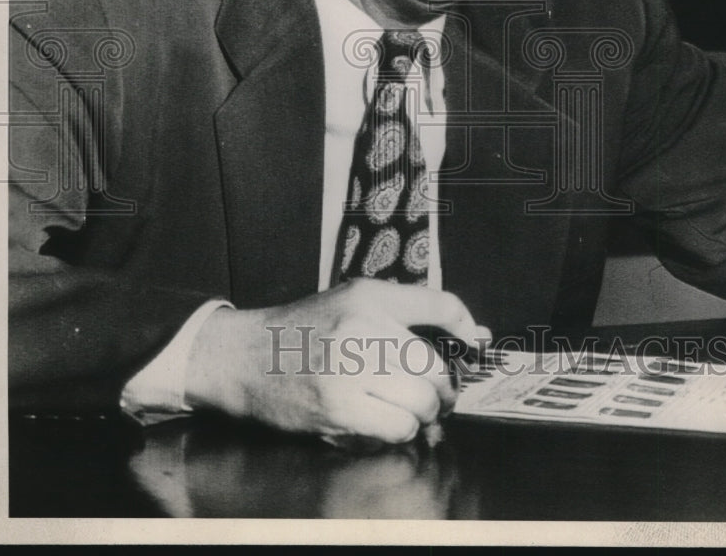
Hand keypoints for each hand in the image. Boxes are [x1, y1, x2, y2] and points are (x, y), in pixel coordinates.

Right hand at [185, 278, 489, 444]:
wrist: (249, 357)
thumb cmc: (309, 330)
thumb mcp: (356, 300)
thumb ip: (410, 312)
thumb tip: (475, 332)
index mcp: (369, 295)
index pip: (439, 305)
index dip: (467, 327)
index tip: (476, 343)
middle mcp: (361, 327)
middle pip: (435, 367)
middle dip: (445, 388)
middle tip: (440, 395)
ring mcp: (349, 370)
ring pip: (421, 403)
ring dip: (424, 414)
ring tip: (413, 410)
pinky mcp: (338, 409)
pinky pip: (396, 428)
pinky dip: (401, 430)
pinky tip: (387, 421)